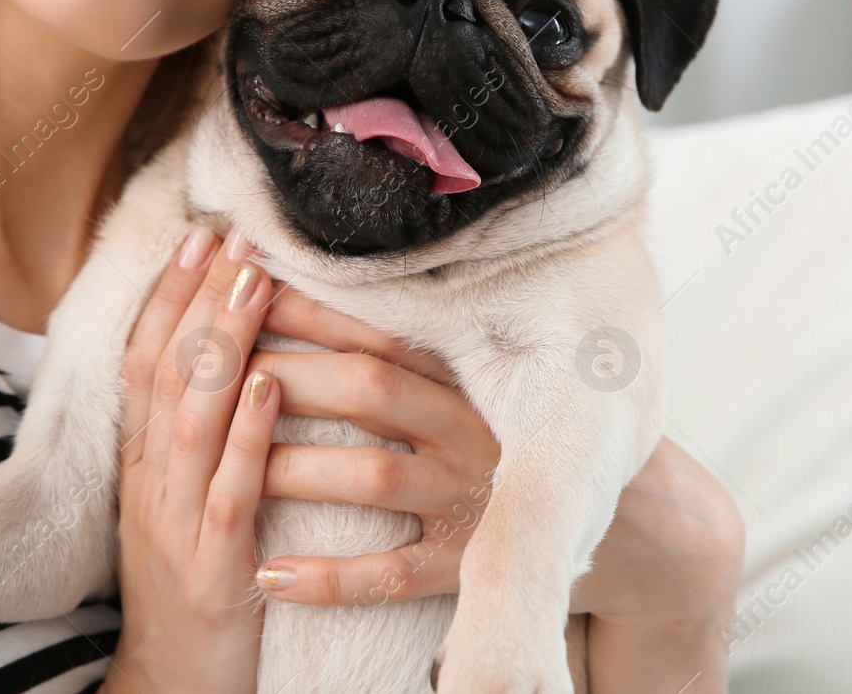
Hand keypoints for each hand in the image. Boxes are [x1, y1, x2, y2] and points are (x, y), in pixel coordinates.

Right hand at [100, 226, 282, 693]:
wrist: (173, 685)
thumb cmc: (193, 581)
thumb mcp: (178, 500)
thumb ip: (191, 434)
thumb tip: (221, 352)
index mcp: (141, 467)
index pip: (143, 364)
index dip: (168, 297)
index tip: (201, 237)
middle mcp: (148, 487)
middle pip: (163, 377)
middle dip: (199, 302)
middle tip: (235, 240)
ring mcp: (174, 529)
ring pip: (189, 423)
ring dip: (224, 348)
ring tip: (256, 286)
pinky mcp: (210, 572)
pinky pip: (228, 495)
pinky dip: (248, 438)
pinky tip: (274, 388)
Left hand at [244, 295, 744, 693]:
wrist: (641, 525)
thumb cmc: (546, 436)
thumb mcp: (508, 375)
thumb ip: (442, 335)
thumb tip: (365, 269)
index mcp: (474, 375)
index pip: (383, 327)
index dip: (312, 308)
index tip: (245, 285)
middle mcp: (470, 428)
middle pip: (366, 390)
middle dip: (285, 374)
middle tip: (210, 362)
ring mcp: (470, 499)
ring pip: (371, 478)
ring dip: (292, 470)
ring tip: (221, 464)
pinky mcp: (470, 567)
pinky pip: (393, 576)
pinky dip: (330, 581)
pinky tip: (269, 577)